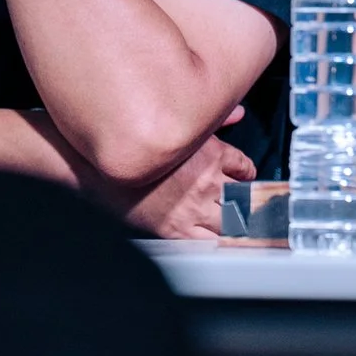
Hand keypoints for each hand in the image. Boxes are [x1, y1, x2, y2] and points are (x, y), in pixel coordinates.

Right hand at [91, 106, 253, 238]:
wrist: (105, 170)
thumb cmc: (139, 145)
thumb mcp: (182, 126)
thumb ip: (215, 120)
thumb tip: (238, 113)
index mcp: (212, 155)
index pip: (244, 166)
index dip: (247, 173)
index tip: (245, 177)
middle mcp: (208, 183)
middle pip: (242, 197)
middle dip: (247, 200)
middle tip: (249, 205)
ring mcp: (194, 208)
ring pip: (231, 221)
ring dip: (237, 223)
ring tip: (239, 225)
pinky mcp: (176, 230)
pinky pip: (207, 242)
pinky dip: (218, 243)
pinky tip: (219, 240)